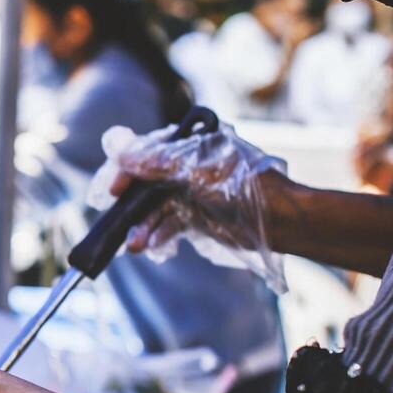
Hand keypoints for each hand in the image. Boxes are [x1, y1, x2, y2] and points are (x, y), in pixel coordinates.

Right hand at [89, 121, 288, 290]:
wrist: (280, 220)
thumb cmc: (244, 186)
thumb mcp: (196, 170)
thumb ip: (156, 162)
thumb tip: (118, 150)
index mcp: (190, 145)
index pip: (146, 153)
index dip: (126, 170)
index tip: (112, 189)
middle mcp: (187, 167)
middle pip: (146, 184)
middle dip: (131, 206)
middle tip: (116, 223)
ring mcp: (191, 192)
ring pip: (155, 208)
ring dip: (142, 226)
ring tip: (134, 245)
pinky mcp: (196, 216)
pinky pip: (169, 224)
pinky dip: (158, 234)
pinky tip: (151, 246)